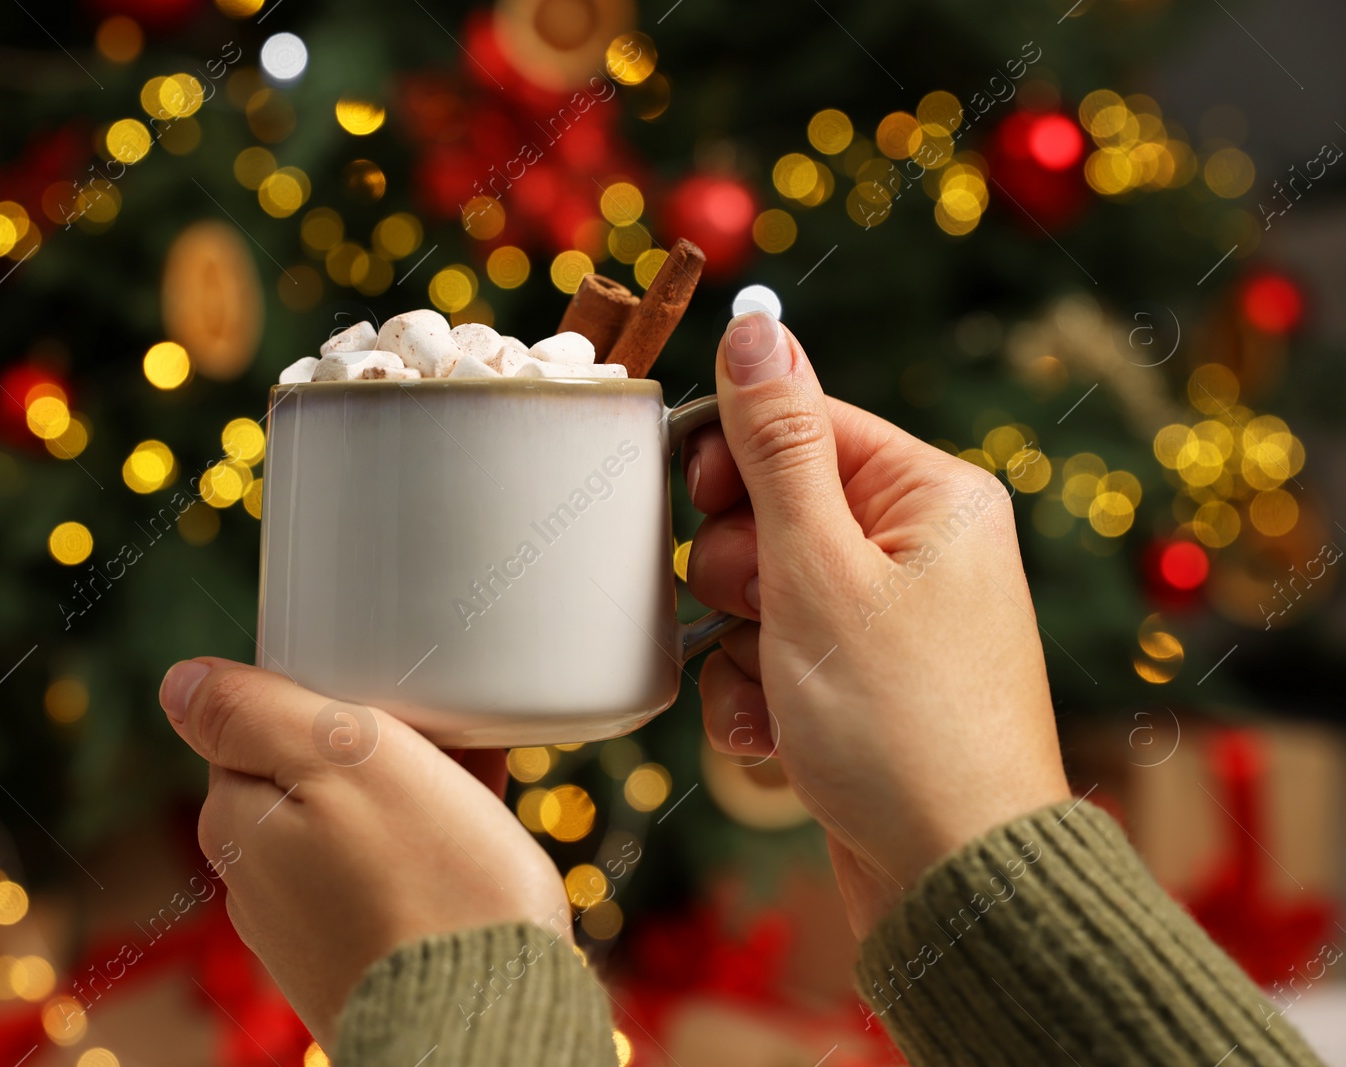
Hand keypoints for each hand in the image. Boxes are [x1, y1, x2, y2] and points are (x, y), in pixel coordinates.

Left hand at [159, 658, 570, 1049]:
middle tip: (444, 738)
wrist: (487, 1023)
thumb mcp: (339, 756)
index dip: (327, 698)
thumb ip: (251, 711)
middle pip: (308, 775)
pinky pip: (384, 878)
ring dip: (406, 795)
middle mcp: (256, 884)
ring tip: (473, 786)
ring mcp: (307, 932)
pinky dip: (424, 850)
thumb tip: (180, 680)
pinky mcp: (360, 965)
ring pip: (353, 826)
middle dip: (370, 747)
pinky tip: (476, 843)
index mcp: (236, 822)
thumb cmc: (427, 880)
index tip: (389, 698)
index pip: (259, 725)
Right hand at [683, 312, 1070, 938]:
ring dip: (740, 644)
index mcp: (932, 497)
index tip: (698, 498)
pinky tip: (775, 736)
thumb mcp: (819, 568)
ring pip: (762, 591)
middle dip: (739, 570)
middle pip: (774, 509)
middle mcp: (920, 549)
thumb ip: (776, 446)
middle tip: (761, 612)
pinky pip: (777, 656)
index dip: (736, 460)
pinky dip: (758, 693)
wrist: (950, 877)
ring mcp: (891, 622)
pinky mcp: (863, 686)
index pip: (805, 423)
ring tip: (772, 691)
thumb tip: (755, 327)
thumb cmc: (898, 720)